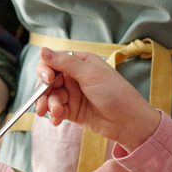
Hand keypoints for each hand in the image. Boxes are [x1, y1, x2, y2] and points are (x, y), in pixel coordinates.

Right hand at [34, 48, 160, 151]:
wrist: (128, 121)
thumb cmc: (115, 92)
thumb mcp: (90, 74)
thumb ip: (65, 63)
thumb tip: (42, 51)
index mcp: (79, 62)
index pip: (52, 62)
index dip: (45, 70)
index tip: (48, 79)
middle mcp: (74, 77)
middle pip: (47, 82)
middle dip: (43, 94)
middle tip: (42, 106)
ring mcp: (72, 95)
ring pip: (50, 98)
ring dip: (49, 106)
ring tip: (56, 113)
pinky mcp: (72, 111)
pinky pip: (55, 111)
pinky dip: (53, 116)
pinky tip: (57, 120)